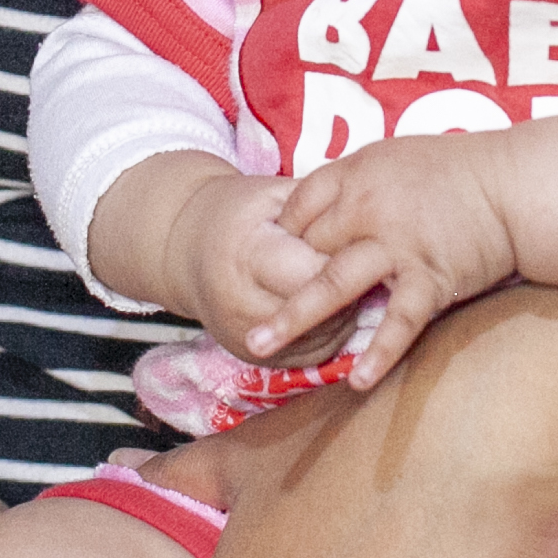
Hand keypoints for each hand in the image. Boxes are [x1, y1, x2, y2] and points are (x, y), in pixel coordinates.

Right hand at [151, 166, 351, 359]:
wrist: (188, 250)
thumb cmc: (240, 214)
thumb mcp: (274, 195)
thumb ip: (319, 210)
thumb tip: (368, 225)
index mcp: (248, 256)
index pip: (314, 274)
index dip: (346, 259)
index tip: (366, 244)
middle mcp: (243, 306)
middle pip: (321, 311)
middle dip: (351, 290)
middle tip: (368, 266)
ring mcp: (246, 340)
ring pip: (324, 338)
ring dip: (347, 314)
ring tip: (353, 284)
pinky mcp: (255, 362)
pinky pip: (314, 356)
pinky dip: (333, 334)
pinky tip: (336, 308)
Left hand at [263, 133, 522, 383]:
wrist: (516, 185)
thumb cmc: (461, 171)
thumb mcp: (398, 159)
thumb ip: (361, 183)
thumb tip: (332, 209)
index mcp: (359, 172)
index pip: (301, 206)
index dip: (283, 234)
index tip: (272, 259)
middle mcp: (368, 207)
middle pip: (306, 247)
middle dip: (276, 279)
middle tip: (239, 312)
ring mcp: (396, 245)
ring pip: (332, 284)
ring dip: (294, 318)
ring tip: (261, 346)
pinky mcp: (429, 277)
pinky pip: (398, 321)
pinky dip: (379, 353)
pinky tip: (357, 380)